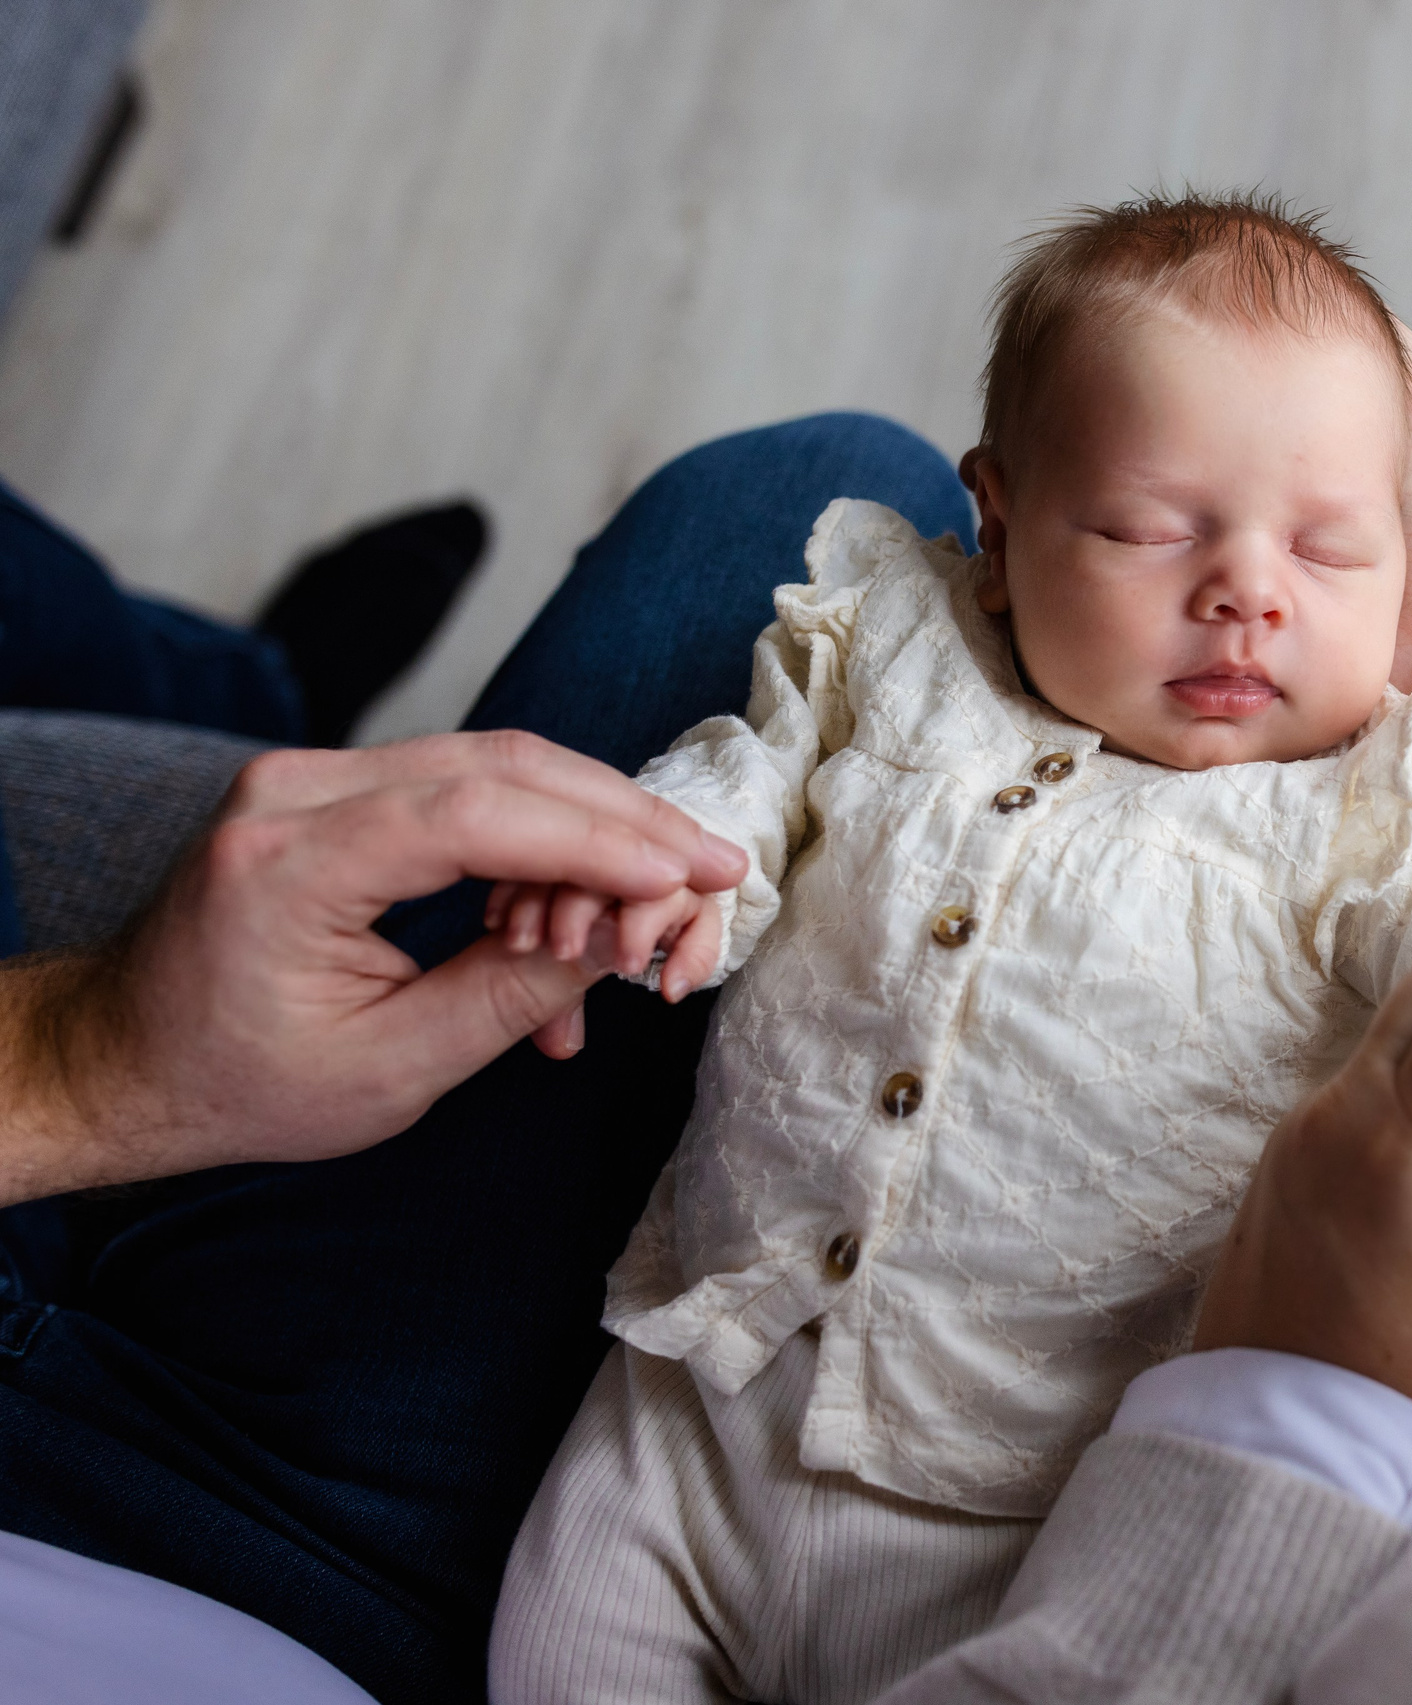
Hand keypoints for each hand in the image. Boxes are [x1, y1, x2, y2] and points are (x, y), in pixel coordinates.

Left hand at [0, 731, 747, 1206]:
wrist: (123, 1058)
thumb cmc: (236, 1083)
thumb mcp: (391, 1069)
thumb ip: (514, 998)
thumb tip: (628, 941)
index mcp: (288, 860)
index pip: (482, 813)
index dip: (607, 840)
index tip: (699, 872)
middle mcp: (295, 788)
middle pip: (505, 765)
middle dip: (625, 820)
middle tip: (713, 874)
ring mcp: (311, 775)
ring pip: (498, 765)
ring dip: (590, 835)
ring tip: (638, 927)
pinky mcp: (335, 787)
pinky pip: (467, 790)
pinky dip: (538, 845)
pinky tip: (566, 929)